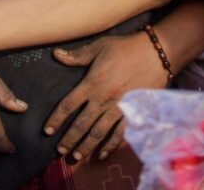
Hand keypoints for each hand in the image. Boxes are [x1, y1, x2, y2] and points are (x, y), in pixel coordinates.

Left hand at [45, 32, 167, 162]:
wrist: (156, 54)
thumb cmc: (126, 48)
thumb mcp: (99, 47)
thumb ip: (77, 55)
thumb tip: (56, 55)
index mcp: (92, 83)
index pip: (68, 105)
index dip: (56, 119)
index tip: (47, 130)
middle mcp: (103, 99)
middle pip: (82, 124)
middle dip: (70, 139)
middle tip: (60, 151)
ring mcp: (119, 109)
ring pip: (99, 133)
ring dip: (86, 146)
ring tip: (76, 157)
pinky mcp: (134, 113)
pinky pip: (120, 134)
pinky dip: (111, 145)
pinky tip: (103, 154)